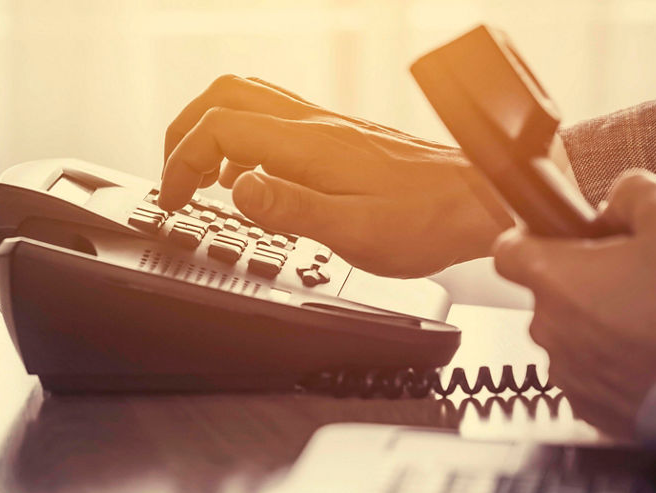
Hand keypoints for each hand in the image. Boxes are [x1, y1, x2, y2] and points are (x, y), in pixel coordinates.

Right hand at [158, 75, 512, 276]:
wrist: (481, 201)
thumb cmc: (428, 221)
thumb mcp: (355, 232)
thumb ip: (291, 208)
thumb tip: (237, 190)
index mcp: (309, 144)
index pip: (219, 130)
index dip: (181, 162)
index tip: (175, 201)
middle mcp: (315, 124)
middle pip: (224, 96)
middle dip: (184, 133)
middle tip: (174, 180)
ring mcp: (328, 126)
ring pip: (249, 100)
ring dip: (213, 131)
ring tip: (202, 179)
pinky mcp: (342, 138)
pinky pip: (276, 119)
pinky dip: (245, 140)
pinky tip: (255, 180)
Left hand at [493, 170, 655, 437]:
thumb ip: (634, 192)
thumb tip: (619, 196)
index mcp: (555, 278)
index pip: (507, 250)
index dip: (532, 238)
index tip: (558, 239)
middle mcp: (549, 329)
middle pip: (550, 294)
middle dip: (584, 283)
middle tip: (635, 280)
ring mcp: (567, 374)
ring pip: (571, 337)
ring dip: (600, 327)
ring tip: (652, 322)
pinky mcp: (589, 409)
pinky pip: (592, 377)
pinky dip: (614, 366)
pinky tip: (653, 355)